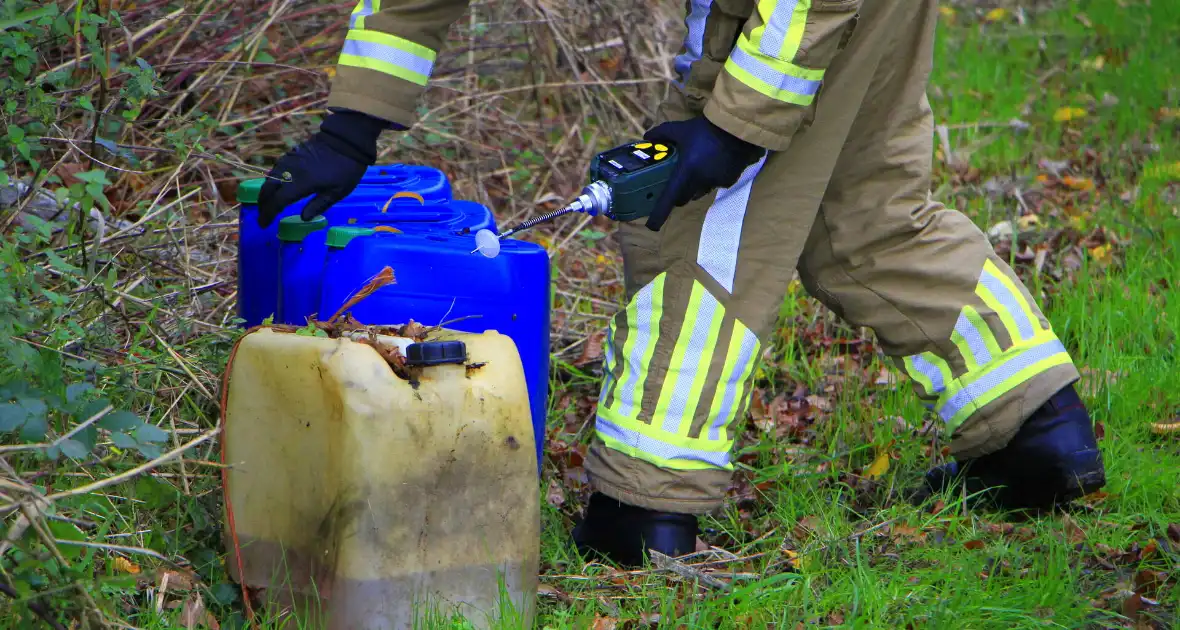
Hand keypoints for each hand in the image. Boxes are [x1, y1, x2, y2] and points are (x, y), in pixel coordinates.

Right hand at [256, 109, 393, 227]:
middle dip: (263, 204)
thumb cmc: (345, 169)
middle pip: (268, 189)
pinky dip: (272, 180)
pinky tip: (276, 186)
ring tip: (267, 203)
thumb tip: (303, 217)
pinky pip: (276, 169)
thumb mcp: (337, 192)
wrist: (346, 141)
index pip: (277, 202)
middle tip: (263, 215)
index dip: (267, 214)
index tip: (263, 224)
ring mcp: (289, 160)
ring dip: (265, 192)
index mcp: (301, 183)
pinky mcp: (291, 153)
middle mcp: (290, 171)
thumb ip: (318, 205)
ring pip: (270, 178)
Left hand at [642, 115, 766, 230]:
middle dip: (677, 195)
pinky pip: (715, 185)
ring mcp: (716, 183)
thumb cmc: (706, 129)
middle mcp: (700, 182)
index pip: (669, 199)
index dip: (659, 215)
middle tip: (675, 183)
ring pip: (699, 192)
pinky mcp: (729, 181)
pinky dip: (711, 179)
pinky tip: (714, 164)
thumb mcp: (682, 129)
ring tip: (697, 167)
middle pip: (683, 198)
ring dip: (695, 186)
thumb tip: (647, 138)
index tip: (651, 226)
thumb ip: (663, 133)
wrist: (738, 128)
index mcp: (686, 171)